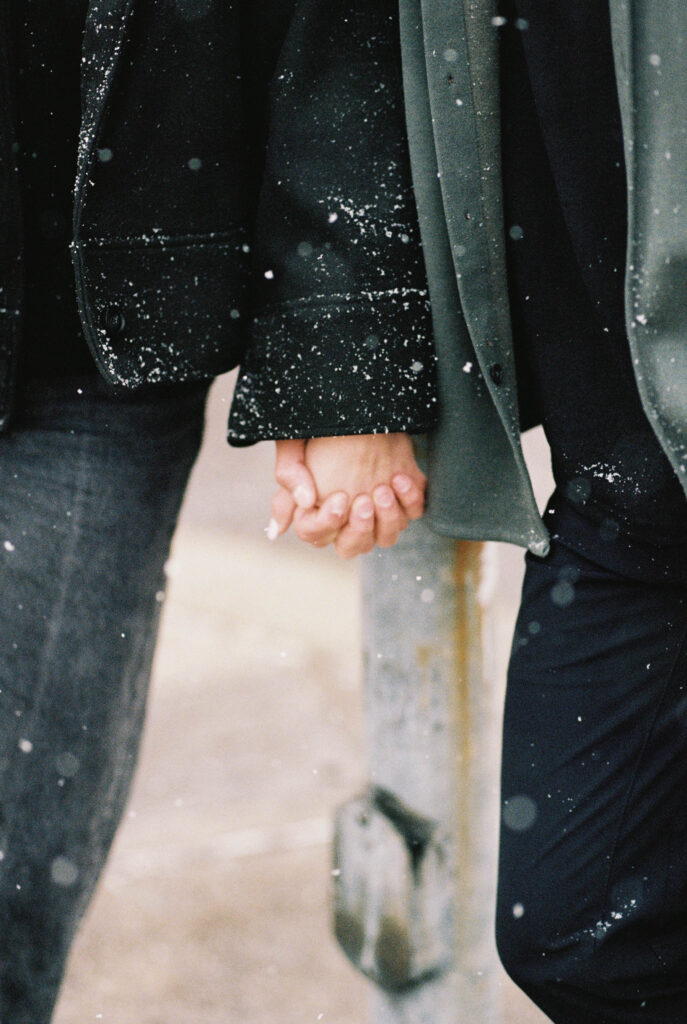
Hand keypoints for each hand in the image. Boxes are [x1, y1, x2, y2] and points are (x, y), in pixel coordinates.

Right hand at [268, 434, 425, 557]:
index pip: (317, 535)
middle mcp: (348, 519)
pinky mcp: (405, 498)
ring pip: (387, 537)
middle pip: (353, 547)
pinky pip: (413, 512)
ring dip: (387, 517)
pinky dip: (410, 500)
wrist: (360, 405)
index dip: (328, 522)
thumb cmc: (323, 428)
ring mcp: (379, 512)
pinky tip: (401, 477)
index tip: (340, 497)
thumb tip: (278, 529)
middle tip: (364, 501)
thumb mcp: (295, 446)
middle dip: (361, 528)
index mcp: (318, 511)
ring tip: (384, 489)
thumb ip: (287, 481)